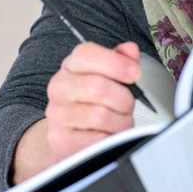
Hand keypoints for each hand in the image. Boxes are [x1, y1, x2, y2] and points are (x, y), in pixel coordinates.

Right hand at [45, 41, 139, 160]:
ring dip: (120, 121)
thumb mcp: (106, 76)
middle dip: (124, 98)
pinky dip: (111, 139)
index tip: (135, 72)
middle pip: (99, 87)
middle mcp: (60, 87)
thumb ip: (120, 60)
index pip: (87, 54)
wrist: (69, 136)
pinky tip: (109, 136)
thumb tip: (130, 50)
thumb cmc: (92, 102)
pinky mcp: (61, 141)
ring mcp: (57, 115)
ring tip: (120, 121)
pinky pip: (97, 140)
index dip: (115, 62)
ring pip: (100, 115)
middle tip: (128, 105)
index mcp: (70, 66)